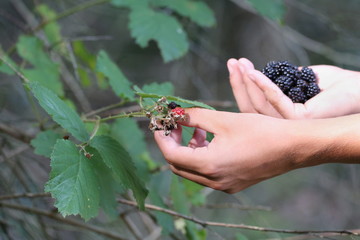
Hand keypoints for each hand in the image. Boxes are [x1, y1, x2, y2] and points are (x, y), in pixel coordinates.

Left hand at [154, 108, 320, 192]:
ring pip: (192, 170)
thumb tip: (175, 114)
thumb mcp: (223, 120)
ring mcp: (223, 186)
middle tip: (176, 125)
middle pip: (179, 165)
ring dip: (188, 149)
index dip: (162, 137)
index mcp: (209, 165)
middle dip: (173, 143)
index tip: (161, 122)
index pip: (171, 154)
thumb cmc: (260, 130)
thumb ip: (195, 117)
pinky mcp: (232, 184)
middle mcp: (213, 181)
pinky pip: (207, 173)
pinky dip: (202, 157)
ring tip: (197, 130)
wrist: (292, 147)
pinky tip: (210, 140)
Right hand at [228, 58, 359, 118]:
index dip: (242, 86)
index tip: (235, 66)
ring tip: (238, 63)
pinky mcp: (296, 120)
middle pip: (250, 107)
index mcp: (280, 120)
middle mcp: (281, 127)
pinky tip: (252, 71)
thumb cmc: (333, 85)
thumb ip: (280, 81)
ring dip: (246, 82)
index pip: (254, 106)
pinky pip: (274, 100)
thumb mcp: (299, 80)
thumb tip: (259, 75)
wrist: (359, 91)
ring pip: (257, 105)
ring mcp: (288, 126)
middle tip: (231, 63)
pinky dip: (262, 84)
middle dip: (238, 83)